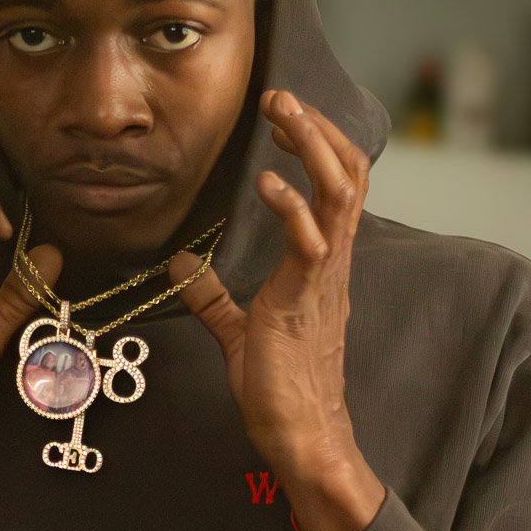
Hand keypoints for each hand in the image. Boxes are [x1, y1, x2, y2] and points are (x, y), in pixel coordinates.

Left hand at [168, 88, 368, 476]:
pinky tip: (267, 184)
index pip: (335, 185)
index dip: (316, 143)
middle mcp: (331, 262)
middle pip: (348, 173)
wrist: (301, 435)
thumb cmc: (279, 389)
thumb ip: (214, 296)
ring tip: (284, 113)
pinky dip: (292, 207)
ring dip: (313, 147)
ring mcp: (323, 279)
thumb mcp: (239, 331)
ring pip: (340, 193)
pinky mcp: (305, 301)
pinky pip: (310, 242)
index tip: (282, 115)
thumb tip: (181, 263)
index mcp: (319, 263)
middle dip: (317, 128)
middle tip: (281, 95)